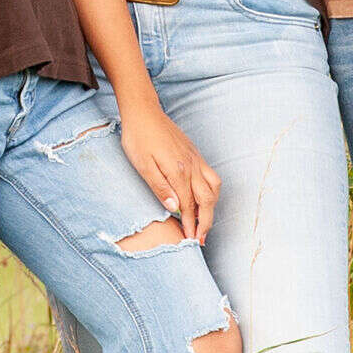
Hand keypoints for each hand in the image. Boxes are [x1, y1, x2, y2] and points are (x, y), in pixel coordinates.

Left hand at [119, 107, 218, 243]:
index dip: (191, 224)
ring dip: (212, 206)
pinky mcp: (194, 153)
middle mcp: (192, 165)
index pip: (189, 205)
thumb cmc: (138, 137)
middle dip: (206, 221)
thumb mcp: (142, 165)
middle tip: (200, 238)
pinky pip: (211, 175)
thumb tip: (175, 209)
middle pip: (206, 199)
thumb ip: (160, 187)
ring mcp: (195, 158)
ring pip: (214, 187)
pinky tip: (203, 198)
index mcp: (178, 170)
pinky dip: (212, 191)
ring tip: (204, 221)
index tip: (190, 240)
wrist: (143, 111)